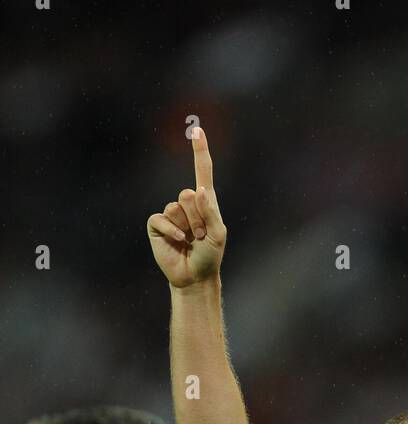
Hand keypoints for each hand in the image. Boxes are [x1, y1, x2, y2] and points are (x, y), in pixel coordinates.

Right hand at [147, 127, 226, 288]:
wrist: (195, 277)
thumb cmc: (210, 255)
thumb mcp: (218, 234)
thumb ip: (210, 211)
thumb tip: (198, 190)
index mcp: (205, 202)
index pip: (202, 171)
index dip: (200, 151)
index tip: (198, 130)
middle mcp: (186, 203)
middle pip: (188, 194)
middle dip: (197, 218)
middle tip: (201, 236)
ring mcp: (171, 213)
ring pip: (176, 207)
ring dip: (188, 227)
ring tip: (192, 241)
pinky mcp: (157, 224)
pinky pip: (163, 218)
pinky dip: (173, 231)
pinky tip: (180, 242)